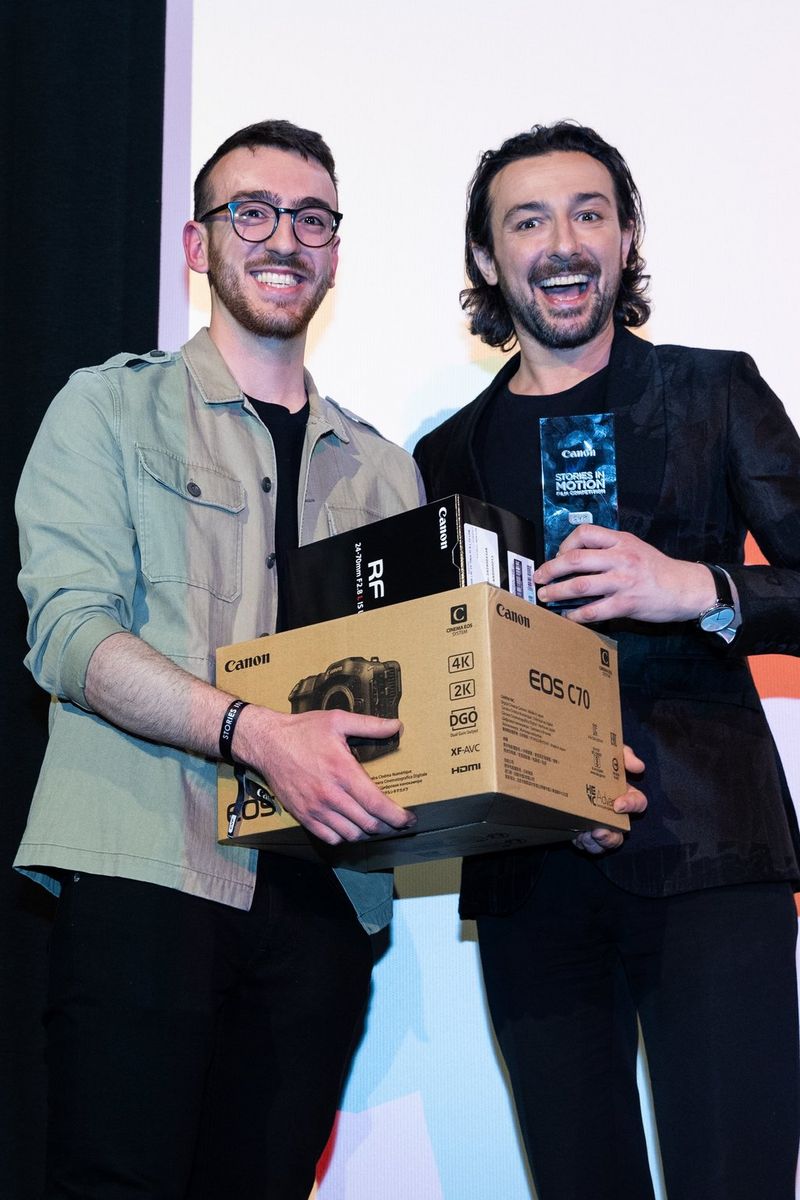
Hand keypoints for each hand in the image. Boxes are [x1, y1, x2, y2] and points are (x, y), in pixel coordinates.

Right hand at [236, 705, 415, 845]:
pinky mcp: (303, 816)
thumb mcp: (338, 720)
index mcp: (343, 771)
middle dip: (387, 826)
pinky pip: (330, 838)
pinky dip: (345, 837)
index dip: (397, 816)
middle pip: (368, 824)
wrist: (267, 743)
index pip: (377, 804)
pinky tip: (350, 826)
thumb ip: (370, 725)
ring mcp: (316, 808)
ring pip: (351, 835)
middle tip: (396, 821)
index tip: (408, 818)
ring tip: (375, 823)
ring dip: (367, 833)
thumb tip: (397, 726)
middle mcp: (331, 795)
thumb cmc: (303, 730)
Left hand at [534, 525, 715, 624]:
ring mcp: (623, 581)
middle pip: (575, 559)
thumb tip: (575, 556)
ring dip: (557, 592)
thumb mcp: (635, 547)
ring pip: (580, 585)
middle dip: (550, 569)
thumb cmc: (657, 569)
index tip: (558, 555)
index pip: (585, 532)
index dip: (565, 543)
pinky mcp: (626, 603)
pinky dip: (576, 614)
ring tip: (545, 596)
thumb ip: (609, 548)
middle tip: (538, 577)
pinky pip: (594, 610)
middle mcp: (621, 558)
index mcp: (621, 540)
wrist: (685, 588)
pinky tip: (569, 615)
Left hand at [572, 745, 645, 854]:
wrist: (561, 765)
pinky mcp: (584, 830)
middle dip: (612, 836)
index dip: (632, 805)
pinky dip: (585, 844)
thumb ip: (624, 754)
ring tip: (585, 837)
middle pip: (622, 831)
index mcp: (623, 793)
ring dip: (597, 843)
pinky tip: (577, 838)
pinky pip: (589, 845)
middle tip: (598, 832)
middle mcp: (614, 811)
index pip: (638, 802)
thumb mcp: (608, 751)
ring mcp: (599, 822)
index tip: (618, 804)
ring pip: (606, 842)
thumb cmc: (590, 757)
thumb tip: (639, 766)